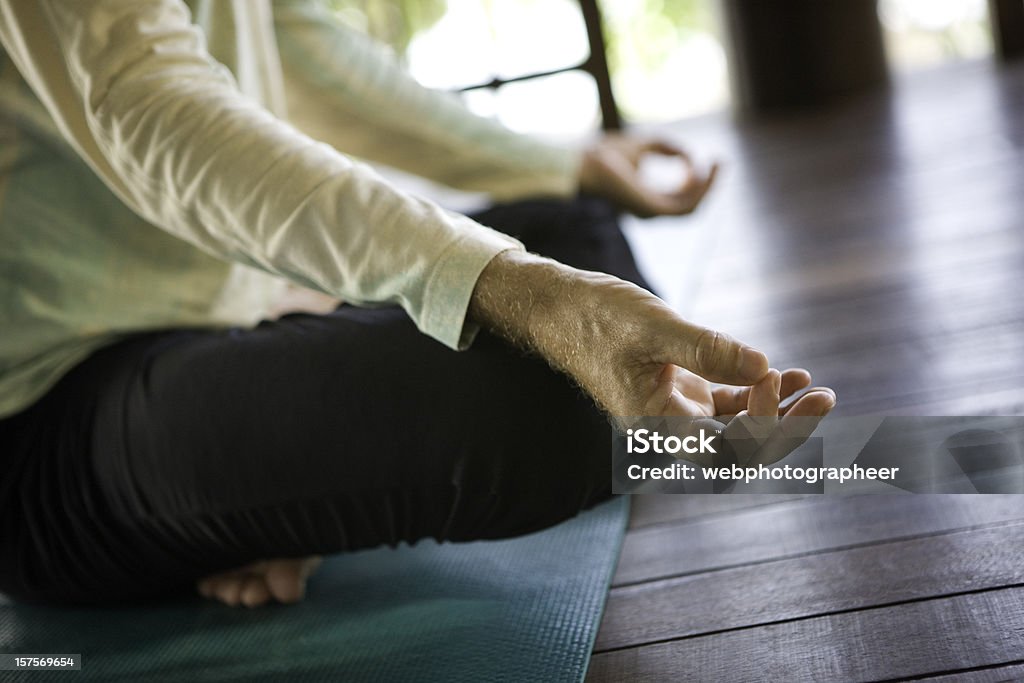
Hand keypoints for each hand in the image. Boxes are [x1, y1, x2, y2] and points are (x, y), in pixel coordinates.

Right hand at [469, 252, 835, 462]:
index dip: (762, 426)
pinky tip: (788, 374)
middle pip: (739, 451)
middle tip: (827, 400)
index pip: (724, 453)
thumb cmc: (597, 317)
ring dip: (779, 414)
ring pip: (738, 429)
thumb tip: (764, 368)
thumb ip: (708, 350)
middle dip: (787, 431)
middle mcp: (667, 429)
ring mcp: (675, 412)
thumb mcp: (654, 327)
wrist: (560, 307)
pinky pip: (727, 405)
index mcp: (654, 427)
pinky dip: (757, 393)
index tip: (773, 377)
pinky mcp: (679, 391)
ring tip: (820, 391)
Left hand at [577, 134, 718, 217]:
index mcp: (646, 198)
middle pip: (690, 204)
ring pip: (691, 208)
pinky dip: (699, 191)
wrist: (584, 161)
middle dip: (709, 185)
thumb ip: (667, 148)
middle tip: (721, 161)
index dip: (698, 180)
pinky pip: (685, 207)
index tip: (708, 159)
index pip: (680, 196)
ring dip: (708, 188)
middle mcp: (650, 210)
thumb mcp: (644, 145)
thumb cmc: (605, 153)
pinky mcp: (652, 210)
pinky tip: (702, 170)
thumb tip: (688, 157)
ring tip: (716, 165)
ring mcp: (651, 213)